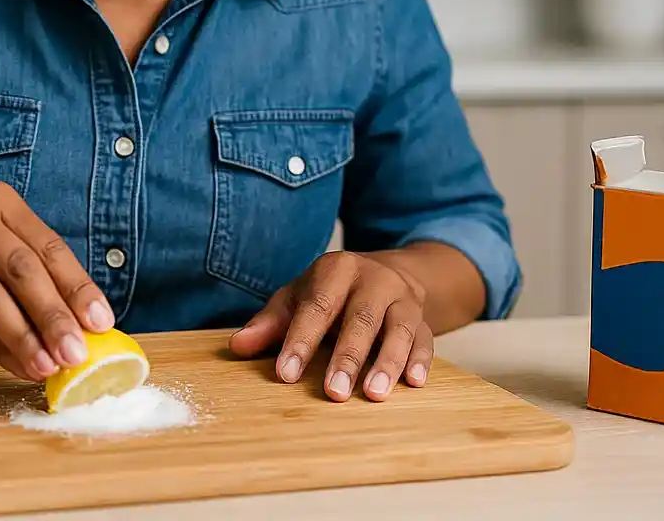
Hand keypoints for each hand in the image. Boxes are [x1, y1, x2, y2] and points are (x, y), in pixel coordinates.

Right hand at [0, 181, 113, 381]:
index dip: (77, 287)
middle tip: (77, 353)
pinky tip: (17, 366)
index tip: (101, 324)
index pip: (48, 247)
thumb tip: (83, 327)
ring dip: (24, 337)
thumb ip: (33, 277)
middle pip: (21, 270)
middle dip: (53, 316)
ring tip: (48, 367)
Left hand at [228, 251, 434, 401]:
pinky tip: (414, 383)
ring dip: (387, 362)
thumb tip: (237, 346)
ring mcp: (402, 299)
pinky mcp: (423, 318)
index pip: (317, 306)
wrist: (386, 273)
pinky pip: (426, 339)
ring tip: (373, 394)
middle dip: (347, 357)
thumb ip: (270, 322)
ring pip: (399, 329)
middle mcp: (373, 280)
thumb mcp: (298, 297)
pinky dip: (421, 361)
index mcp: (337, 270)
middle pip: (361, 319)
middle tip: (334, 392)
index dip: (300, 340)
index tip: (286, 374)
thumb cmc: (331, 292)